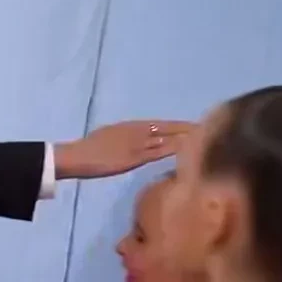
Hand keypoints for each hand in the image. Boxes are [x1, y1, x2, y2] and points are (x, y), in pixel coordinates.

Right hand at [53, 120, 193, 179]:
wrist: (75, 156)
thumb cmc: (85, 149)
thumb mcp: (106, 137)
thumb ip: (122, 138)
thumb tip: (131, 141)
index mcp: (129, 126)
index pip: (159, 124)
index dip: (177, 125)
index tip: (192, 126)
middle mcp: (136, 131)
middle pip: (167, 128)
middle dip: (186, 129)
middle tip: (206, 129)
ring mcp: (136, 143)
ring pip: (166, 139)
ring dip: (184, 138)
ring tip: (203, 137)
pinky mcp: (134, 157)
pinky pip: (158, 152)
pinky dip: (173, 150)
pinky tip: (186, 150)